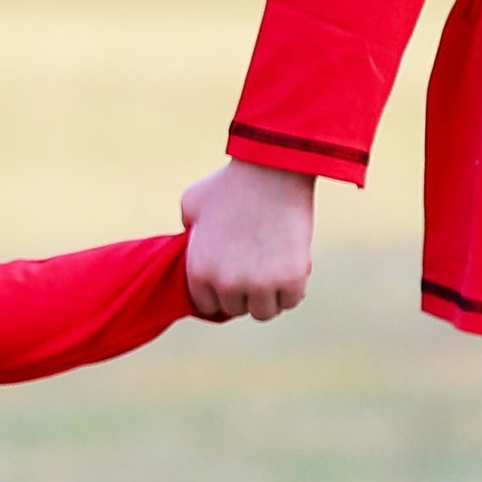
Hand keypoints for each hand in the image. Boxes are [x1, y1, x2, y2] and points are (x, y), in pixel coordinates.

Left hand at [180, 161, 315, 322]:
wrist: (271, 169)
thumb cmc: (231, 183)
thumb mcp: (192, 204)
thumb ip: (189, 231)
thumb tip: (193, 242)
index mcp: (198, 271)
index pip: (208, 304)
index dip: (221, 291)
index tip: (233, 276)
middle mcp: (226, 284)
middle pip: (237, 309)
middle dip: (246, 292)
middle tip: (256, 267)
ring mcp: (259, 284)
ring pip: (265, 312)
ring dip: (270, 296)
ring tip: (273, 271)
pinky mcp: (291, 280)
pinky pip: (291, 301)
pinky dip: (293, 288)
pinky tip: (291, 267)